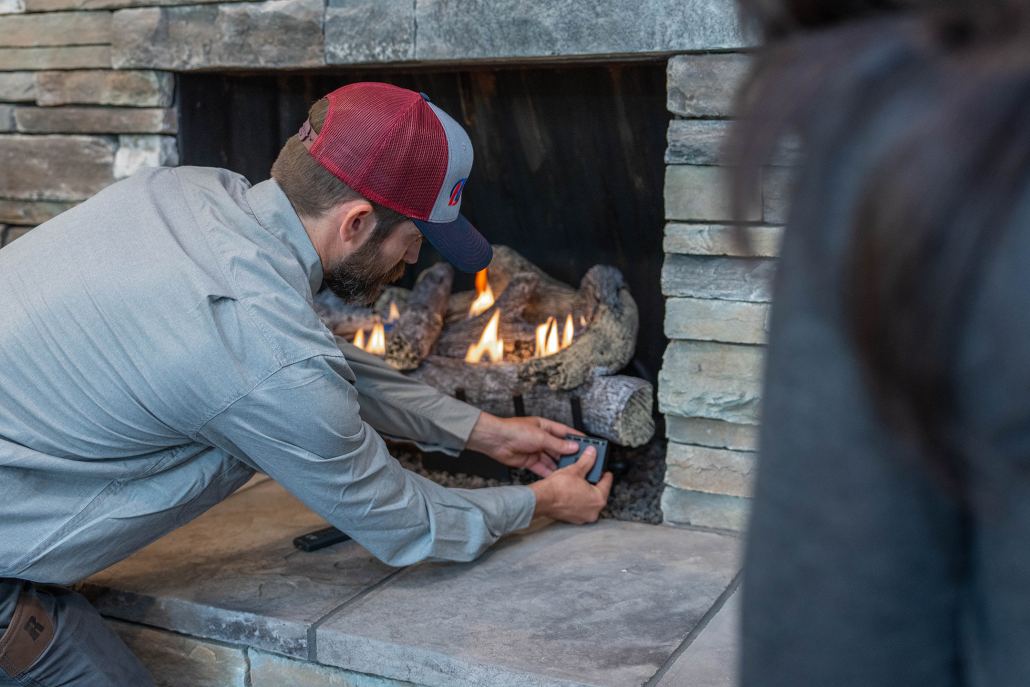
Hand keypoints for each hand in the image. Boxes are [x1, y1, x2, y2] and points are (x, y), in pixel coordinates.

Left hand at [465, 413, 581, 476]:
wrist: (496, 440)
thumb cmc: (515, 431)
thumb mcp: (541, 437)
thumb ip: (558, 444)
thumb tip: (573, 447)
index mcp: (545, 427)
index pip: (565, 432)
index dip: (576, 438)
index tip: (588, 444)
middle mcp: (541, 438)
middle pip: (559, 448)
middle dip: (569, 455)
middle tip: (581, 462)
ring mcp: (535, 450)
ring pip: (551, 459)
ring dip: (559, 465)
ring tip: (571, 471)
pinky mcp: (529, 461)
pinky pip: (542, 468)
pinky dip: (549, 472)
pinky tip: (557, 477)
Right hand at [528, 447, 611, 523]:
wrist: (541, 500)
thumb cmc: (558, 488)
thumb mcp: (575, 470)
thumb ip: (587, 461)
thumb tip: (592, 453)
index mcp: (599, 499)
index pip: (607, 483)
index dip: (606, 474)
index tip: (605, 471)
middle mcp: (594, 511)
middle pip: (599, 493)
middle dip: (595, 483)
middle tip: (590, 474)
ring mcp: (583, 517)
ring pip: (589, 501)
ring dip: (586, 493)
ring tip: (580, 482)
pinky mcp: (573, 519)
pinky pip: (580, 508)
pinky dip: (578, 500)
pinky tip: (572, 493)